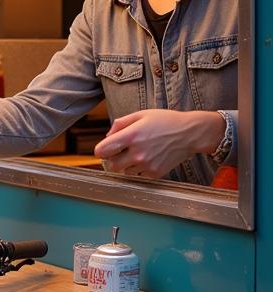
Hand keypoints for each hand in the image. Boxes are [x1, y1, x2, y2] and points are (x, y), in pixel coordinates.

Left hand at [94, 109, 223, 178]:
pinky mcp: (155, 173)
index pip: (102, 151)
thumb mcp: (140, 115)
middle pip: (111, 166)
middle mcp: (137, 153)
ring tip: (139, 153)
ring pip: (124, 172)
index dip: (102, 150)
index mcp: (131, 136)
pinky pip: (138, 176)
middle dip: (113, 159)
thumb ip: (119, 124)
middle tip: (122, 152)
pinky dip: (139, 169)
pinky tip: (148, 158)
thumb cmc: (165, 121)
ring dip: (127, 165)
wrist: (191, 133)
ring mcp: (147, 165)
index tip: (107, 148)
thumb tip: (107, 137)